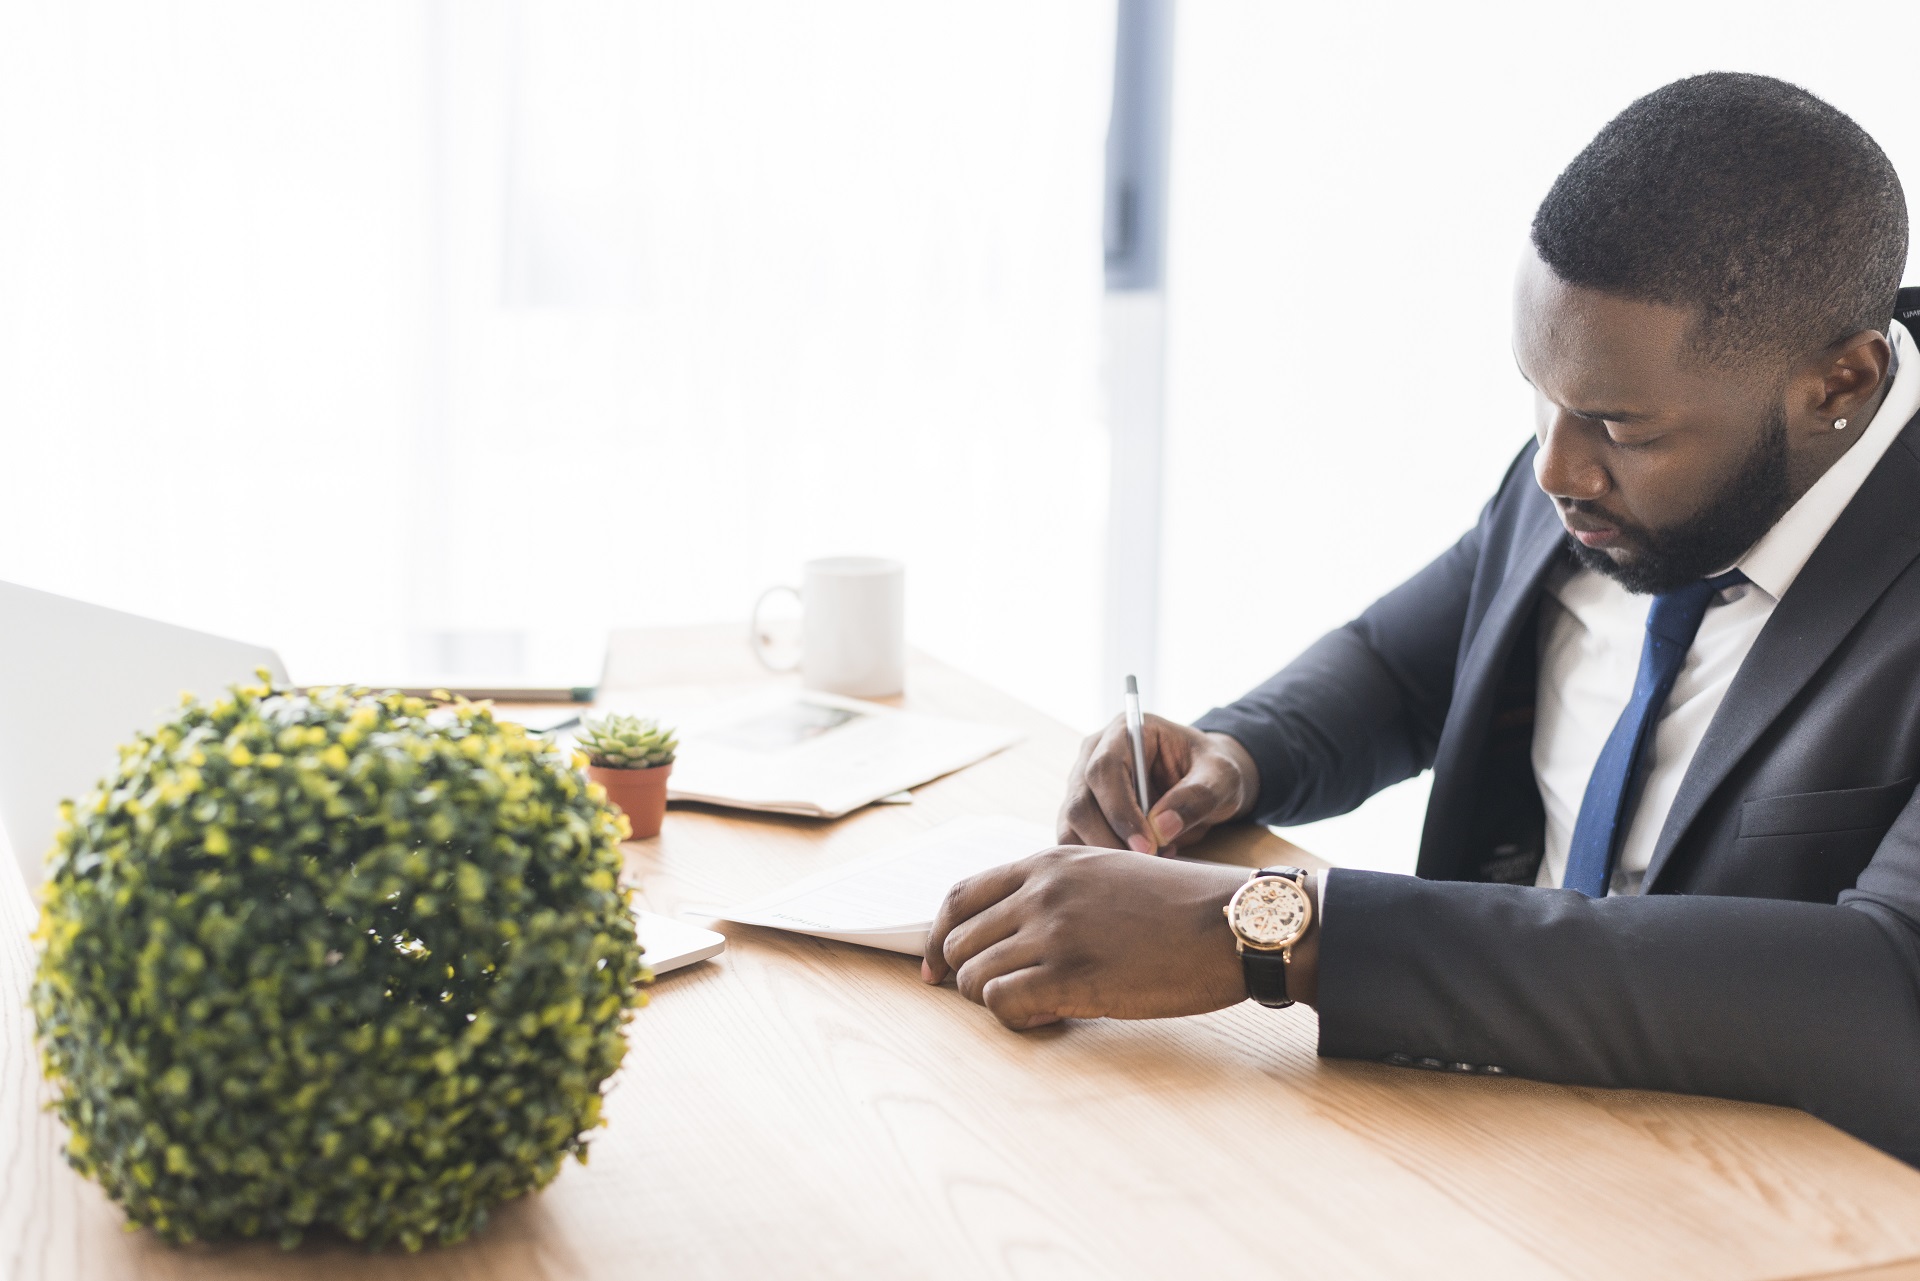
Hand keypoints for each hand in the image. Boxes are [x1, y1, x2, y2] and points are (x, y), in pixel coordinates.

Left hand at [920, 846, 1251, 1027]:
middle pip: (959, 942)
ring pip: (974, 977)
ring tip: (1040, 1006)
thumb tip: (1013, 938)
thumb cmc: (1182, 906)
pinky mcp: (1071, 975)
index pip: (960, 897)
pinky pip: (1002, 1004)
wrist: (1232, 923)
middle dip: (969, 976)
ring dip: (997, 1001)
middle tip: (1002, 997)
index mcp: (1047, 863)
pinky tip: (1050, 1018)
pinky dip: (1016, 1019)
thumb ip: (1056, 893)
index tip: (937, 968)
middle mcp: (1041, 893)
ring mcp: (1053, 933)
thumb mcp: (1109, 874)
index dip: (939, 938)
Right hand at [1058, 717, 1258, 853]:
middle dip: (1109, 840)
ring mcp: (1083, 785)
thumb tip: (1162, 827)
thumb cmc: (1212, 771)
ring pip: (1071, 827)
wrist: (1207, 781)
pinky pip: (1075, 842)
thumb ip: (1197, 797)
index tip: (1147, 845)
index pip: (1105, 769)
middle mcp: (1094, 754)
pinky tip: (1135, 864)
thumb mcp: (1222, 777)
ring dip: (1103, 853)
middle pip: (1080, 803)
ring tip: (1147, 863)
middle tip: (1146, 864)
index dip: (1120, 810)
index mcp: (1126, 732)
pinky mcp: (1083, 814)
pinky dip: (1099, 861)